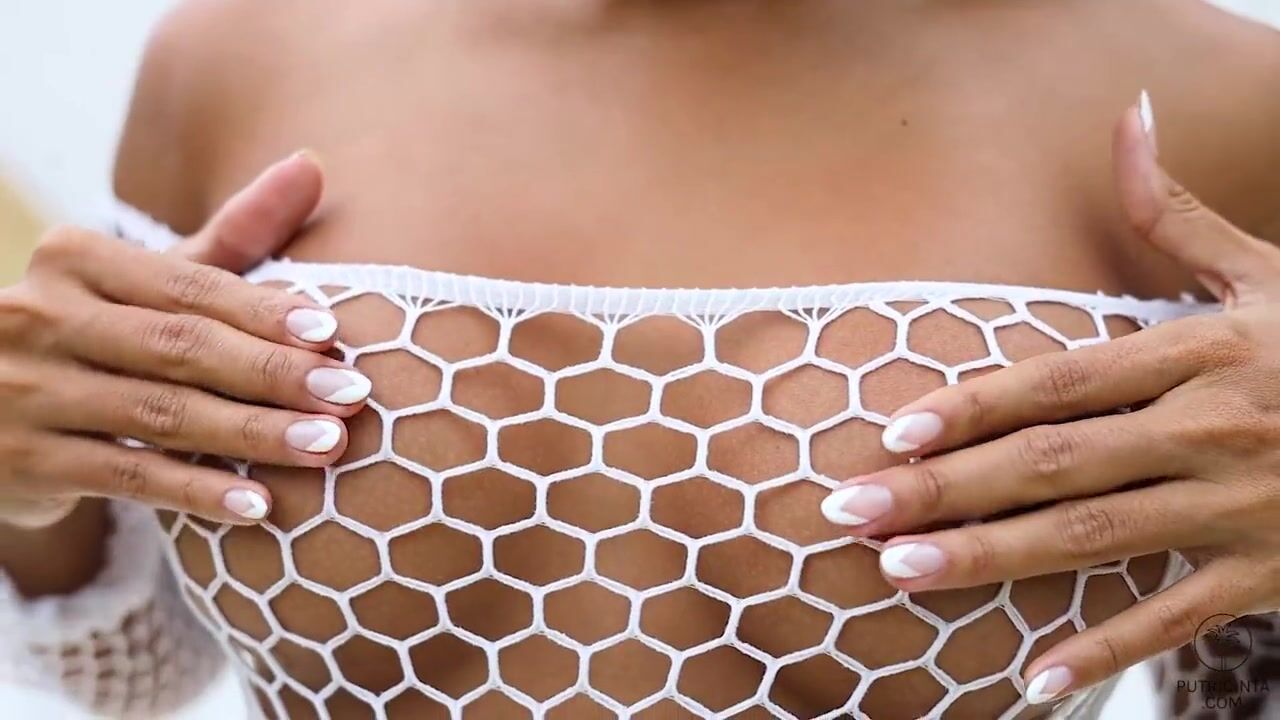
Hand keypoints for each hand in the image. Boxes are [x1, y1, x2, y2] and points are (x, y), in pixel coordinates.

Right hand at [0, 153, 369, 527]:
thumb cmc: (100, 335)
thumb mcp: (151, 282)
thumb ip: (233, 234)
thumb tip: (313, 163)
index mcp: (75, 260)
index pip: (187, 286)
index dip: (262, 310)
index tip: (333, 334)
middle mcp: (38, 316)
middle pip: (179, 348)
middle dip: (273, 373)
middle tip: (352, 396)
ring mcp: (23, 390)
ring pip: (160, 415)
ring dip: (252, 434)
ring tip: (326, 446)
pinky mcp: (23, 460)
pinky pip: (129, 477)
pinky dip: (197, 491)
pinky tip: (258, 504)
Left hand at [820, 93, 1279, 702]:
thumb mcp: (1263, 270)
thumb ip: (1176, 212)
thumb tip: (1128, 116)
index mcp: (1197, 353)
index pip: (1061, 380)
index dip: (974, 405)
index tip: (891, 430)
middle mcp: (1209, 428)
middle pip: (1054, 462)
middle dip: (945, 489)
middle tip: (851, 511)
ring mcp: (1238, 506)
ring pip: (1094, 539)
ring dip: (991, 559)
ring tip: (900, 572)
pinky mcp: (1267, 573)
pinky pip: (1175, 619)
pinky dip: (1105, 650)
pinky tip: (1031, 680)